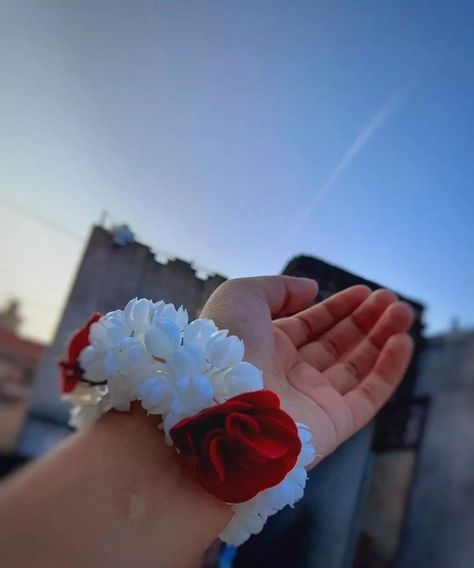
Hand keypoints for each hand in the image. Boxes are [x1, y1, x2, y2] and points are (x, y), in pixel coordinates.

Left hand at [201, 276, 413, 464]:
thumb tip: (313, 289)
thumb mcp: (241, 297)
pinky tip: (402, 342)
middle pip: (337, 344)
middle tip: (391, 300)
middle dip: (366, 320)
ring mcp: (312, 400)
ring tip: (403, 313)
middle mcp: (290, 374)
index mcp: (267, 346)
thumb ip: (279, 288)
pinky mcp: (332, 424)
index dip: (338, 308)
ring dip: (382, 339)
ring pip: (356, 367)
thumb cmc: (226, 345)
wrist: (220, 407)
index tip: (365, 291)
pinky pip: (368, 395)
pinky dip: (388, 370)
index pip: (311, 325)